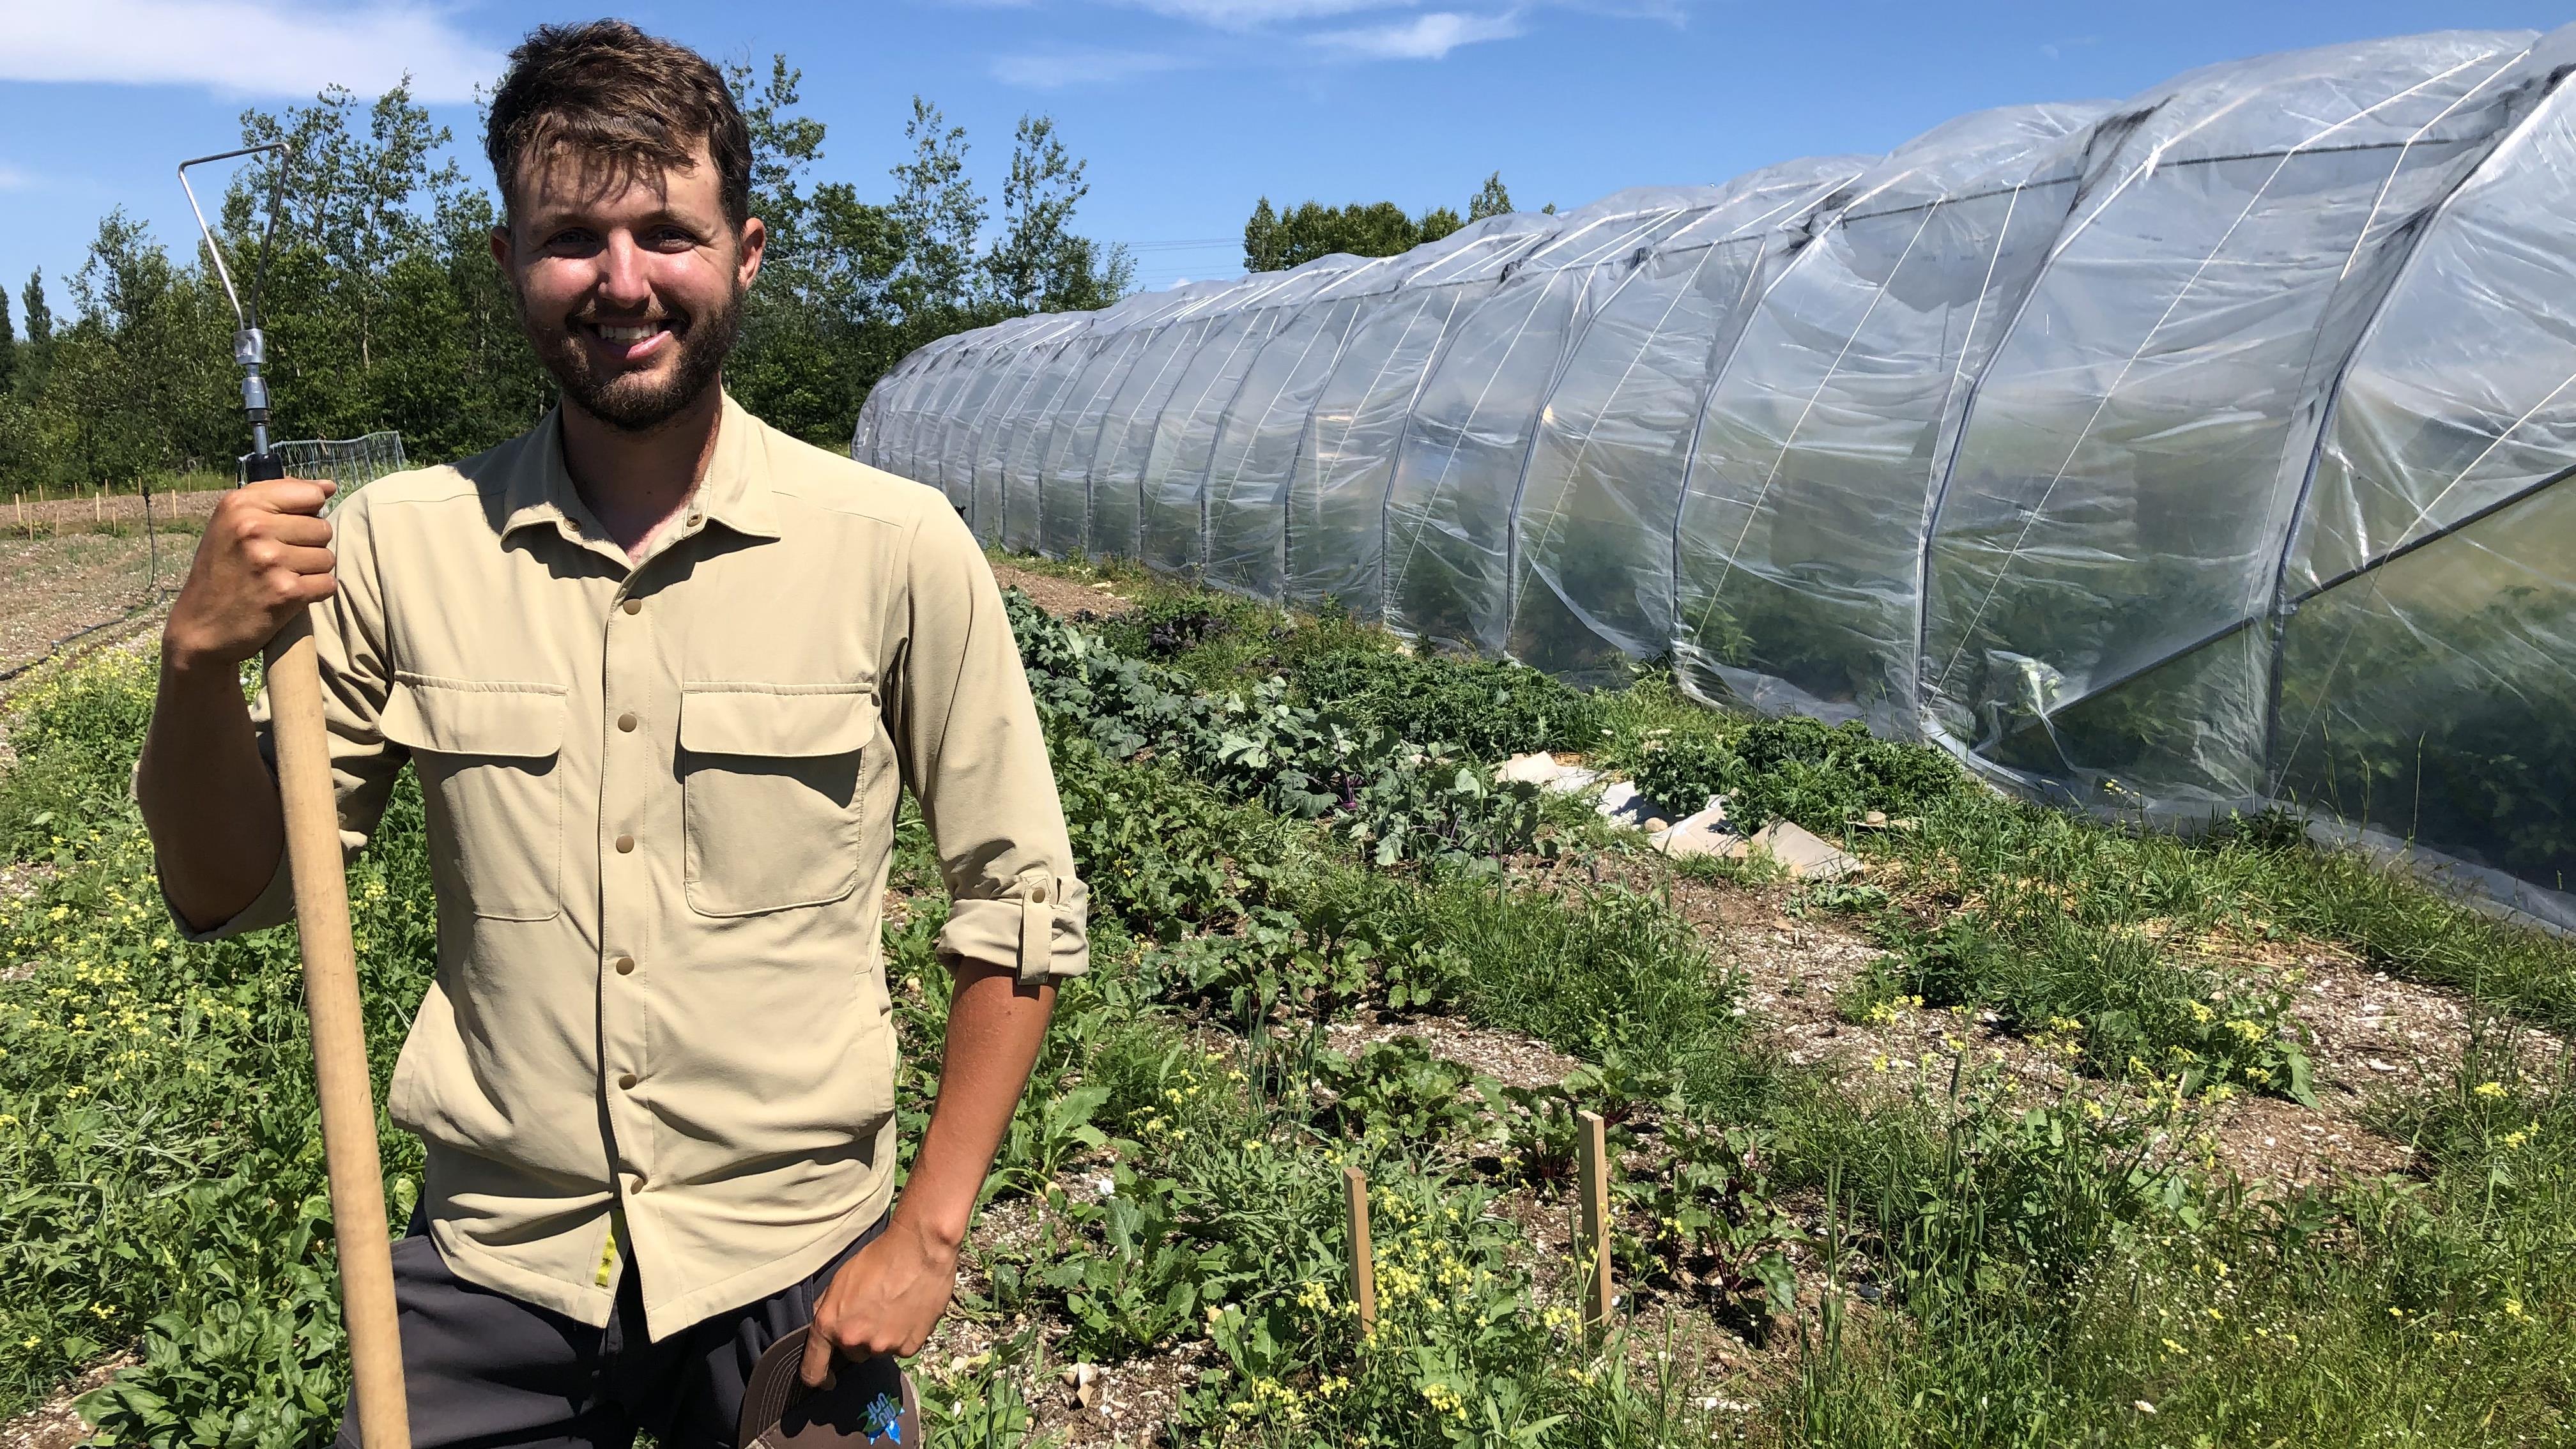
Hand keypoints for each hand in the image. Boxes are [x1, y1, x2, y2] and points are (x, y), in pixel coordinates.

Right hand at [163, 478, 337, 674]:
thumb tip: (329, 487)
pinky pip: (328, 583)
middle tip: (279, 560)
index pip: (310, 494)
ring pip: (327, 556)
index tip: (287, 529)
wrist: (200, 627)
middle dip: (309, 545)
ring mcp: (270, 559)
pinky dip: (314, 592)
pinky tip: (288, 595)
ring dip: (312, 571)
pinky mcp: (286, 591)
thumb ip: (279, 498)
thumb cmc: (222, 571)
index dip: (307, 513)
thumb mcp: (232, 524)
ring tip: (281, 577)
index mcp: (240, 505)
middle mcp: (253, 527)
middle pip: (323, 527)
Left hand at [800, 1213, 959, 1387]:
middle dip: (860, 1337)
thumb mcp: (841, 1279)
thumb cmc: (879, 1257)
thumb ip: (828, 1307)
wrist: (921, 1250)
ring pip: (878, 1349)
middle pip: (853, 1352)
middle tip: (874, 1311)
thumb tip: (824, 1324)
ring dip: (883, 1336)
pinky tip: (910, 1312)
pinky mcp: (909, 1347)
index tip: (825, 1379)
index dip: (817, 1377)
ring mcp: (883, 1346)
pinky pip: (901, 1347)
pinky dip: (904, 1335)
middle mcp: (854, 1340)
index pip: (814, 1369)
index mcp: (830, 1325)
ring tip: (896, 1307)